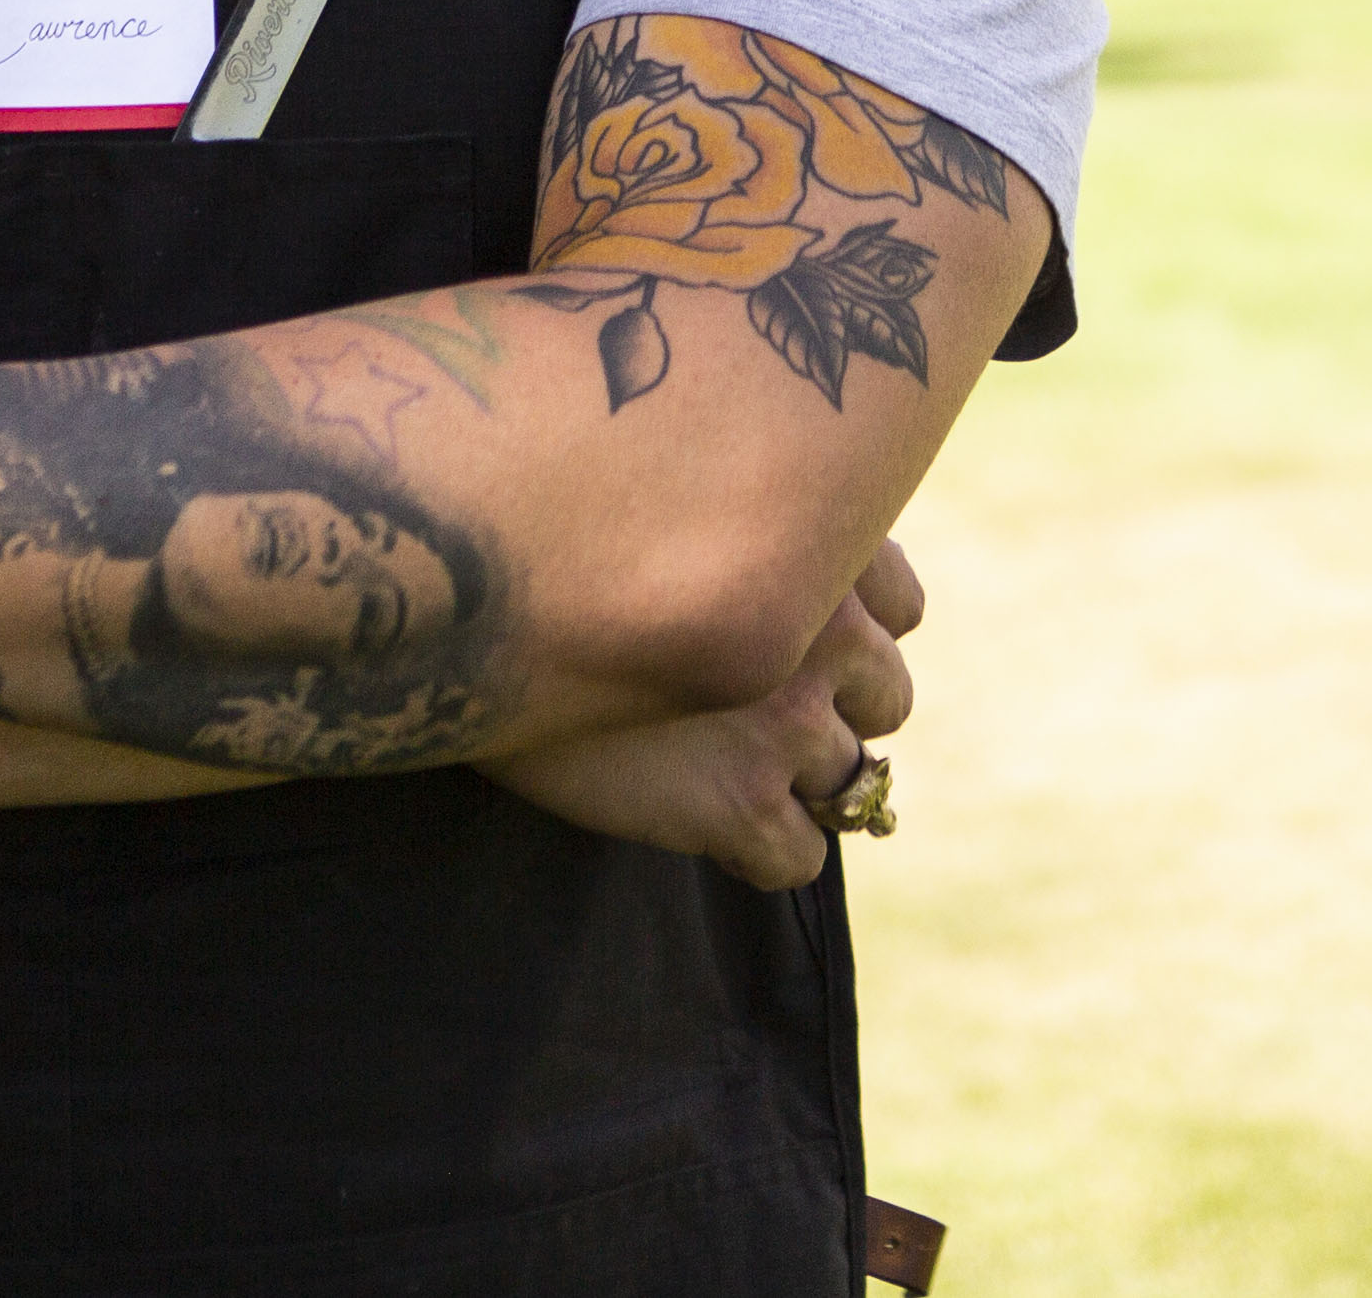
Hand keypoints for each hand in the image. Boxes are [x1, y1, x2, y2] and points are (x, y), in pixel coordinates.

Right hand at [482, 537, 921, 889]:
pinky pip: (802, 860)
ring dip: (804, 784)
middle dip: (834, 712)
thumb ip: (750, 546)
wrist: (466, 605)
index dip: (852, 632)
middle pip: (890, 698)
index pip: (905, 609)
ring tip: (727, 770)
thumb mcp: (678, 512)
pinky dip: (768, 854)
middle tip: (756, 716)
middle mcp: (827, 631)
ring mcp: (790, 722)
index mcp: (820, 548)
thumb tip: (777, 579)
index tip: (794, 640)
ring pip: (858, 781)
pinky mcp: (740, 804)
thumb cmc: (557, 548)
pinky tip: (711, 830)